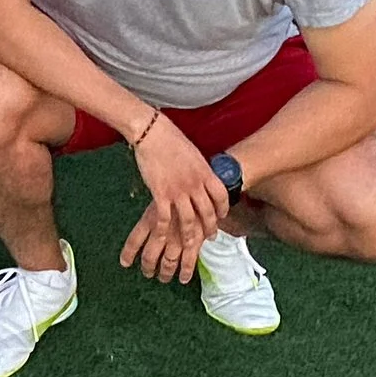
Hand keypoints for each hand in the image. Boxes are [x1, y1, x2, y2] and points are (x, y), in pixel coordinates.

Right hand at [117, 112, 229, 283]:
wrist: (152, 132)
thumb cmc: (171, 138)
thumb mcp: (193, 153)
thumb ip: (199, 170)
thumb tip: (201, 178)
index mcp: (205, 172)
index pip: (221, 197)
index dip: (223, 209)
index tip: (222, 216)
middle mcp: (195, 184)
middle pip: (207, 212)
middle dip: (210, 227)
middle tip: (210, 236)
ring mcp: (178, 190)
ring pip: (189, 220)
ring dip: (191, 235)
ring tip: (191, 245)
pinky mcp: (160, 193)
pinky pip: (165, 218)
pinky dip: (165, 230)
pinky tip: (164, 237)